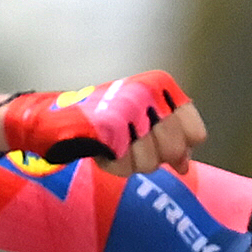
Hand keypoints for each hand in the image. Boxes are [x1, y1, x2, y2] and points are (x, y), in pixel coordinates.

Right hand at [0, 71, 199, 176]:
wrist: (56, 115)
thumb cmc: (102, 117)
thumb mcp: (143, 118)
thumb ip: (169, 137)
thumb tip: (185, 165)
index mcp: (160, 85)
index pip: (195, 132)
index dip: (180, 147)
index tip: (160, 143)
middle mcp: (147, 93)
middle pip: (173, 151)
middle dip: (152, 157)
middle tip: (132, 146)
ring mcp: (128, 110)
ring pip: (150, 162)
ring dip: (130, 162)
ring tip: (115, 145)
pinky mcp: (109, 129)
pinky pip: (124, 166)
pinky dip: (112, 165)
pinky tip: (103, 150)